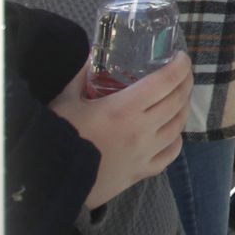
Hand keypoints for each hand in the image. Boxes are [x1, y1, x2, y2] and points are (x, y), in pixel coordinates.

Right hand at [51, 52, 191, 209]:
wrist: (49, 180)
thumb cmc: (57, 137)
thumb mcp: (66, 100)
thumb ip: (82, 75)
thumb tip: (92, 54)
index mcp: (124, 109)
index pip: (165, 82)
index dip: (179, 66)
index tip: (181, 57)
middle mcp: (141, 130)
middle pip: (177, 101)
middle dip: (185, 83)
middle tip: (182, 73)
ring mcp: (144, 153)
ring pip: (178, 127)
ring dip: (183, 109)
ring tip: (179, 98)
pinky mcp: (141, 172)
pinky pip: (170, 155)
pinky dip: (176, 140)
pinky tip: (171, 132)